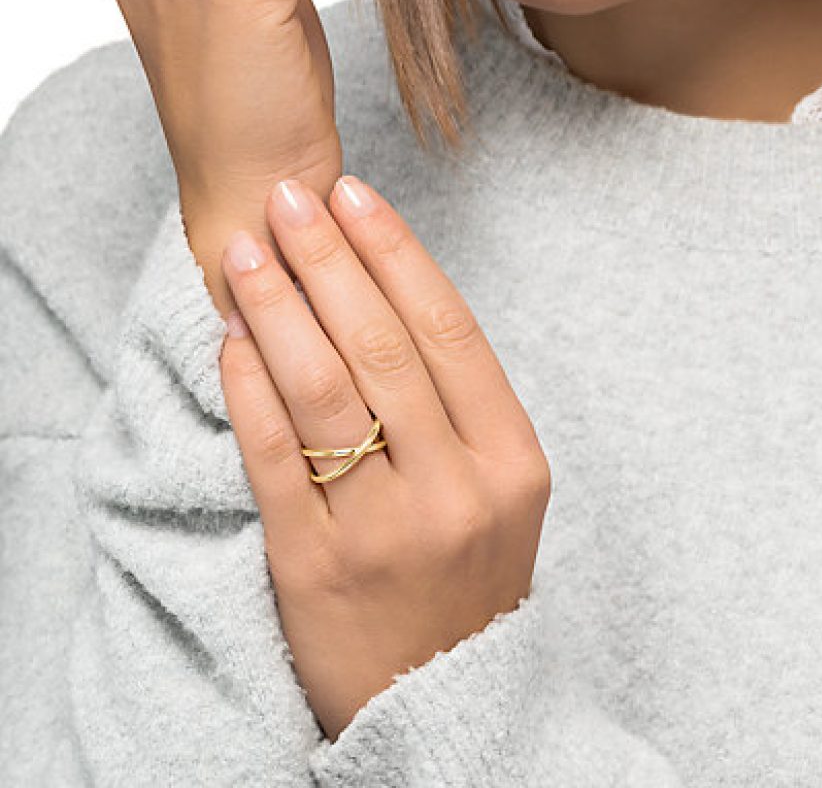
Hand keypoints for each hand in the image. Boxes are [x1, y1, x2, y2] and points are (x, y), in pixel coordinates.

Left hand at [217, 176, 551, 740]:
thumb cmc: (468, 577)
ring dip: (280, 308)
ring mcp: (385, 530)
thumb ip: (460, 407)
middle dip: (330, 258)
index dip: (396, 253)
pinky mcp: (312, 565)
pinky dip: (248, 386)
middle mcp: (455, 490)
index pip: (450, 330)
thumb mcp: (500, 492)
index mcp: (512, 461)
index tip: (356, 196)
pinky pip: (274, 456)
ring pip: (325, 390)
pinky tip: (231, 336)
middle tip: (289, 198)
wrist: (440, 702)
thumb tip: (385, 295)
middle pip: (385, 346)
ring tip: (247, 251)